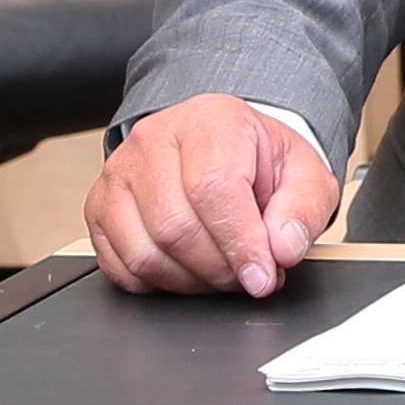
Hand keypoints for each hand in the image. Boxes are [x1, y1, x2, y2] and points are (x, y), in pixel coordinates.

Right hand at [87, 95, 342, 298]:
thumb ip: (301, 210)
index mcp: (209, 120)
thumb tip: (282, 249)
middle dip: (218, 269)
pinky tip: (189, 271)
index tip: (262, 276)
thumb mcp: (304, 176)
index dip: (239, 243)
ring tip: (222, 273)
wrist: (223, 147)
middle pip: (174, 227)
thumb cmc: (260, 161)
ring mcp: (119, 173)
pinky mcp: (100, 206)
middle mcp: (153, 140)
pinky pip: (119, 265)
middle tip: (248, 277)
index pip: (213, 188)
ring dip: (190, 282)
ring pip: (144, 252)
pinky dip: (158, 284)